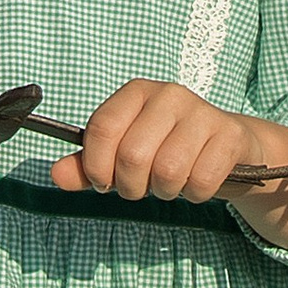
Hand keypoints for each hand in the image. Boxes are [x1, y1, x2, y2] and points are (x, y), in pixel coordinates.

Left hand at [50, 79, 287, 245]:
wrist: (232, 147)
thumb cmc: (170, 149)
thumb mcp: (124, 155)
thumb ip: (87, 166)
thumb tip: (56, 175)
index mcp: (136, 93)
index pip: (102, 129)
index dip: (97, 166)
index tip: (103, 183)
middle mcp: (169, 95)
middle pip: (132, 156)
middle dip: (132, 186)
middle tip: (142, 187)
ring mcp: (203, 113)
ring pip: (167, 171)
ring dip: (165, 192)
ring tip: (170, 183)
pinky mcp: (231, 136)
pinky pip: (200, 181)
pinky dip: (194, 194)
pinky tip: (196, 183)